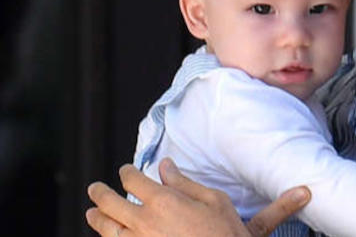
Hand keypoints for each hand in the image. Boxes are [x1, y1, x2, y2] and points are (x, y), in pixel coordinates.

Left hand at [85, 158, 310, 236]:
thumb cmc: (223, 232)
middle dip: (100, 193)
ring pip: (108, 230)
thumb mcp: (213, 199)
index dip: (126, 172)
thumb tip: (165, 166)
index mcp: (164, 202)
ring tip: (92, 213)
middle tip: (95, 189)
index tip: (125, 170)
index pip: (134, 181)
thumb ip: (184, 182)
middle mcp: (145, 223)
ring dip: (97, 219)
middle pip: (110, 205)